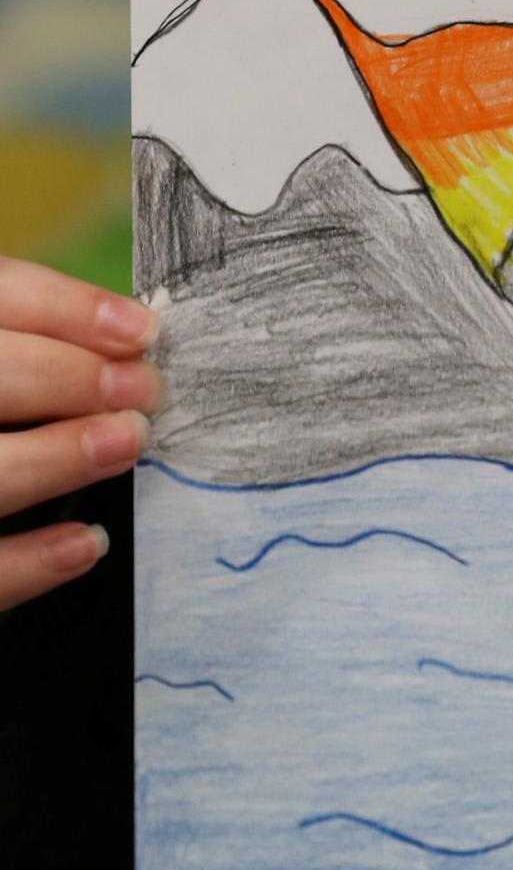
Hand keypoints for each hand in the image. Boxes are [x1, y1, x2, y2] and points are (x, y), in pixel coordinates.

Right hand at [0, 260, 157, 612]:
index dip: (64, 308)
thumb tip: (129, 346)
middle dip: (68, 378)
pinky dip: (30, 561)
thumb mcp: (7, 376)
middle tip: (142, 391)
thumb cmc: (1, 414)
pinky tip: (88, 542)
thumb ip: (33, 355)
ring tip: (125, 442)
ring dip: (57, 456)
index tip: (142, 330)